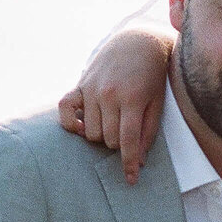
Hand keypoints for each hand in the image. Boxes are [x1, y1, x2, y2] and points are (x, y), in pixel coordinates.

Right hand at [57, 28, 172, 181]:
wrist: (139, 42)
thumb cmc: (153, 75)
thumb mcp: (157, 102)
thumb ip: (147, 132)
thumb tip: (139, 161)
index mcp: (131, 99)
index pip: (127, 141)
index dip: (129, 164)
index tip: (131, 180)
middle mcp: (107, 94)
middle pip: (107, 140)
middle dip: (119, 144)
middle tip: (128, 133)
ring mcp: (91, 89)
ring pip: (89, 132)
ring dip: (101, 135)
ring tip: (113, 124)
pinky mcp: (80, 85)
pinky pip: (64, 110)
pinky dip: (71, 124)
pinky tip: (82, 126)